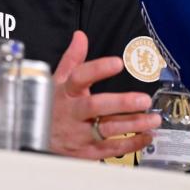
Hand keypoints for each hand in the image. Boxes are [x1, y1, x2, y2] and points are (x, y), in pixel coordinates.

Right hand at [49, 30, 160, 158]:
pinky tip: (146, 135)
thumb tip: (80, 37)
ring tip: (152, 118)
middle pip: (95, 106)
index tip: (117, 63)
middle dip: (120, 103)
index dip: (98, 69)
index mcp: (65, 92)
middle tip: (143, 100)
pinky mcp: (86, 152)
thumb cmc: (51, 108)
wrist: (37, 141)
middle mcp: (72, 113)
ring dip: (133, 124)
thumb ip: (72, 59)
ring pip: (107, 129)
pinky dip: (131, 143)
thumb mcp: (57, 82)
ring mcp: (79, 134)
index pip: (79, 77)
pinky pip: (111, 149)